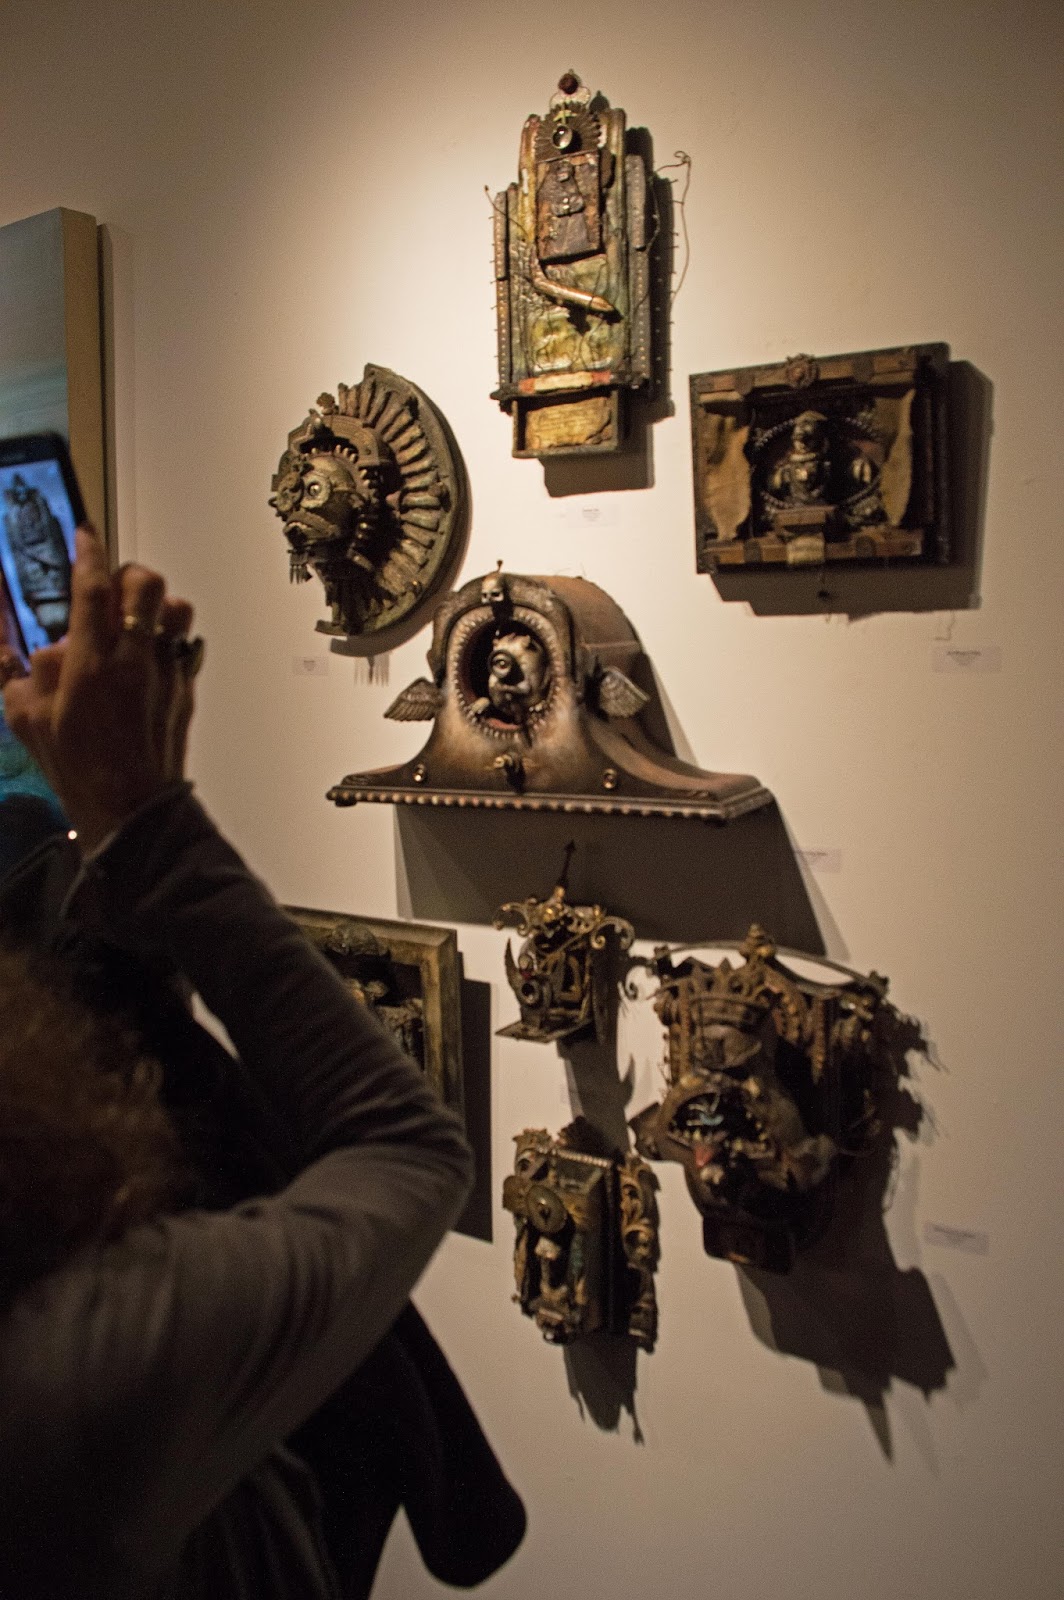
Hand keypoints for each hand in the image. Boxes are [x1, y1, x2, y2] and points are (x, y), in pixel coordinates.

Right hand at [1, 527, 201, 851]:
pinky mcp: (186, 688)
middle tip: (108, 586)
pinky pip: (187, 642)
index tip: (85, 535)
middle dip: (125, 573)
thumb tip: (35, 643)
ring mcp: (168, 672)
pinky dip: (168, 636)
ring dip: (155, 602)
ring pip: (177, 607)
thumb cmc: (77, 768)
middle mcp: (136, 659)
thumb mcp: (26, 717)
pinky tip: (149, 654)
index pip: (93, 586)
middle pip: (146, 583)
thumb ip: (22, 669)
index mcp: (91, 662)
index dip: (88, 552)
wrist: (131, 808)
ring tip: (133, 617)